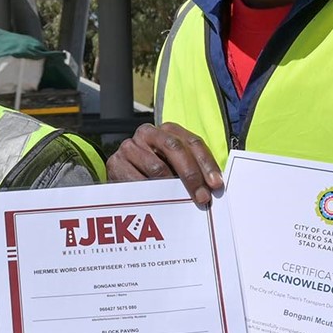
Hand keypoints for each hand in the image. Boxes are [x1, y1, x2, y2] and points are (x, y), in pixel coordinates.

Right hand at [107, 123, 224, 205]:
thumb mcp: (176, 165)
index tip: (216, 185)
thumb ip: (193, 168)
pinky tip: (160, 202)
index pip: (192, 142)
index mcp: (167, 129)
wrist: (122, 175)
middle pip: (175, 148)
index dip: (206, 163)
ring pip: (157, 167)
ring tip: (182, 202)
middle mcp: (147, 132)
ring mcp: (129, 146)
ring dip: (172, 187)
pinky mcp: (115, 162)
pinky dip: (151, 193)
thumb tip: (213, 185)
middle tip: (202, 197)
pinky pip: (138, 181)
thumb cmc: (157, 172)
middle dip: (192, 174)